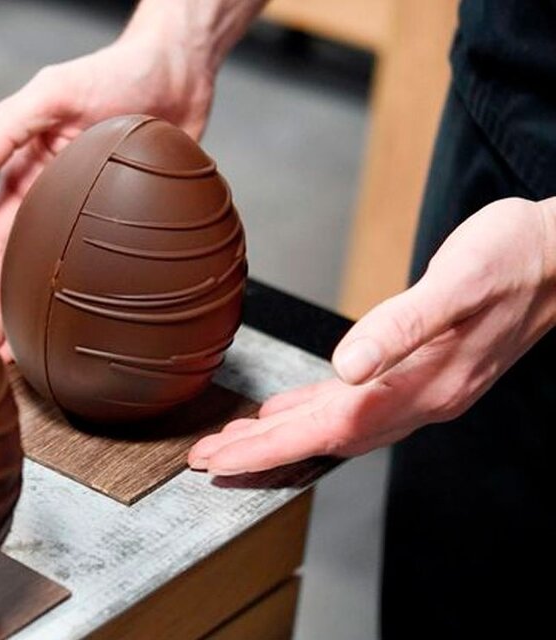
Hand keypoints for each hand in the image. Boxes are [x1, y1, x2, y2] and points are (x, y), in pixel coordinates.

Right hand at [0, 36, 217, 359]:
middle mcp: (58, 203)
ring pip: (68, 276)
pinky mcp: (133, 222)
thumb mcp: (50, 94)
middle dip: (15, 317)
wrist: (180, 70)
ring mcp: (95, 216)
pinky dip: (103, 297)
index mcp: (28, 180)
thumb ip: (3, 132)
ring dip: (56, 315)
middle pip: (28, 272)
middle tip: (10, 362)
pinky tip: (102, 324)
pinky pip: (114, 267)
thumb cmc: (113, 73)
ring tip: (50, 355)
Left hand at [189, 197, 555, 474]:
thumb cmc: (515, 257)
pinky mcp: (421, 370)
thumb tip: (347, 365)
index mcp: (426, 383)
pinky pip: (355, 404)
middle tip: (206, 460)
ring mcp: (423, 388)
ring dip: (283, 437)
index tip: (222, 459)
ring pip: (337, 425)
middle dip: (262, 452)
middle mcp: (422, 397)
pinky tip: (290, 410)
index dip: (270, 448)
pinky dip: (315, 411)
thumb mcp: (458, 282)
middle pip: (325, 438)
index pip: (330, 429)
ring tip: (234, 443)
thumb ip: (403, 326)